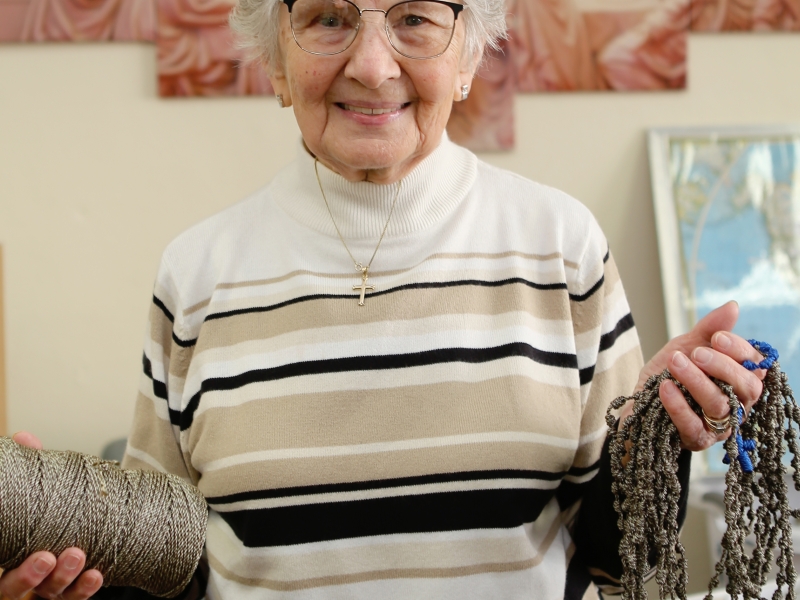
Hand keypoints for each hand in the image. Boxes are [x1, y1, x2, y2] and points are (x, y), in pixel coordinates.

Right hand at [0, 432, 102, 599]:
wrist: (85, 523)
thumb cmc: (50, 510)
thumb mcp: (37, 491)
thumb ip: (30, 470)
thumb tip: (25, 437)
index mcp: (6, 553)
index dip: (8, 566)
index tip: (27, 552)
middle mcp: (21, 578)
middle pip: (14, 589)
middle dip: (29, 576)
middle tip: (46, 557)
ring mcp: (45, 588)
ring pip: (48, 595)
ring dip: (62, 579)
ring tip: (77, 556)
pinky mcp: (72, 591)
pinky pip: (75, 597)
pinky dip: (84, 588)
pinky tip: (97, 574)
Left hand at [624, 301, 765, 450]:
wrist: (639, 403)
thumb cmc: (669, 374)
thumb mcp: (685, 346)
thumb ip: (708, 329)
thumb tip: (733, 306)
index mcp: (739, 379)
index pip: (755, 365)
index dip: (739, 350)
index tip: (717, 337)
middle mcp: (737, 403)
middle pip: (746, 387)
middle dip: (722, 366)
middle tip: (696, 353)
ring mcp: (719, 425)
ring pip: (719, 404)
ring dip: (696, 381)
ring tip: (675, 363)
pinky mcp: (697, 439)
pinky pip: (693, 425)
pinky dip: (679, 406)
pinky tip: (665, 388)